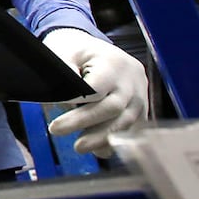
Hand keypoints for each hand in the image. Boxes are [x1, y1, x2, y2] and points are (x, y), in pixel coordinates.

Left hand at [43, 27, 147, 157]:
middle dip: (86, 123)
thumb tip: (67, 102)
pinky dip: (116, 139)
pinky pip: (133, 127)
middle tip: (57, 131)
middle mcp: (132, 80)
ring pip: (126, 121)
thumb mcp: (64, 52)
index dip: (78, 100)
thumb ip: (65, 73)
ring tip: (79, 146)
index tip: (59, 107)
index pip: (98, 87)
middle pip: (113, 107)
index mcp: (113, 63)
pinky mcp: (141, 107)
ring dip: (101, 137)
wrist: (97, 49)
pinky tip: (99, 149)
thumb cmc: (76, 50)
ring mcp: (140, 94)